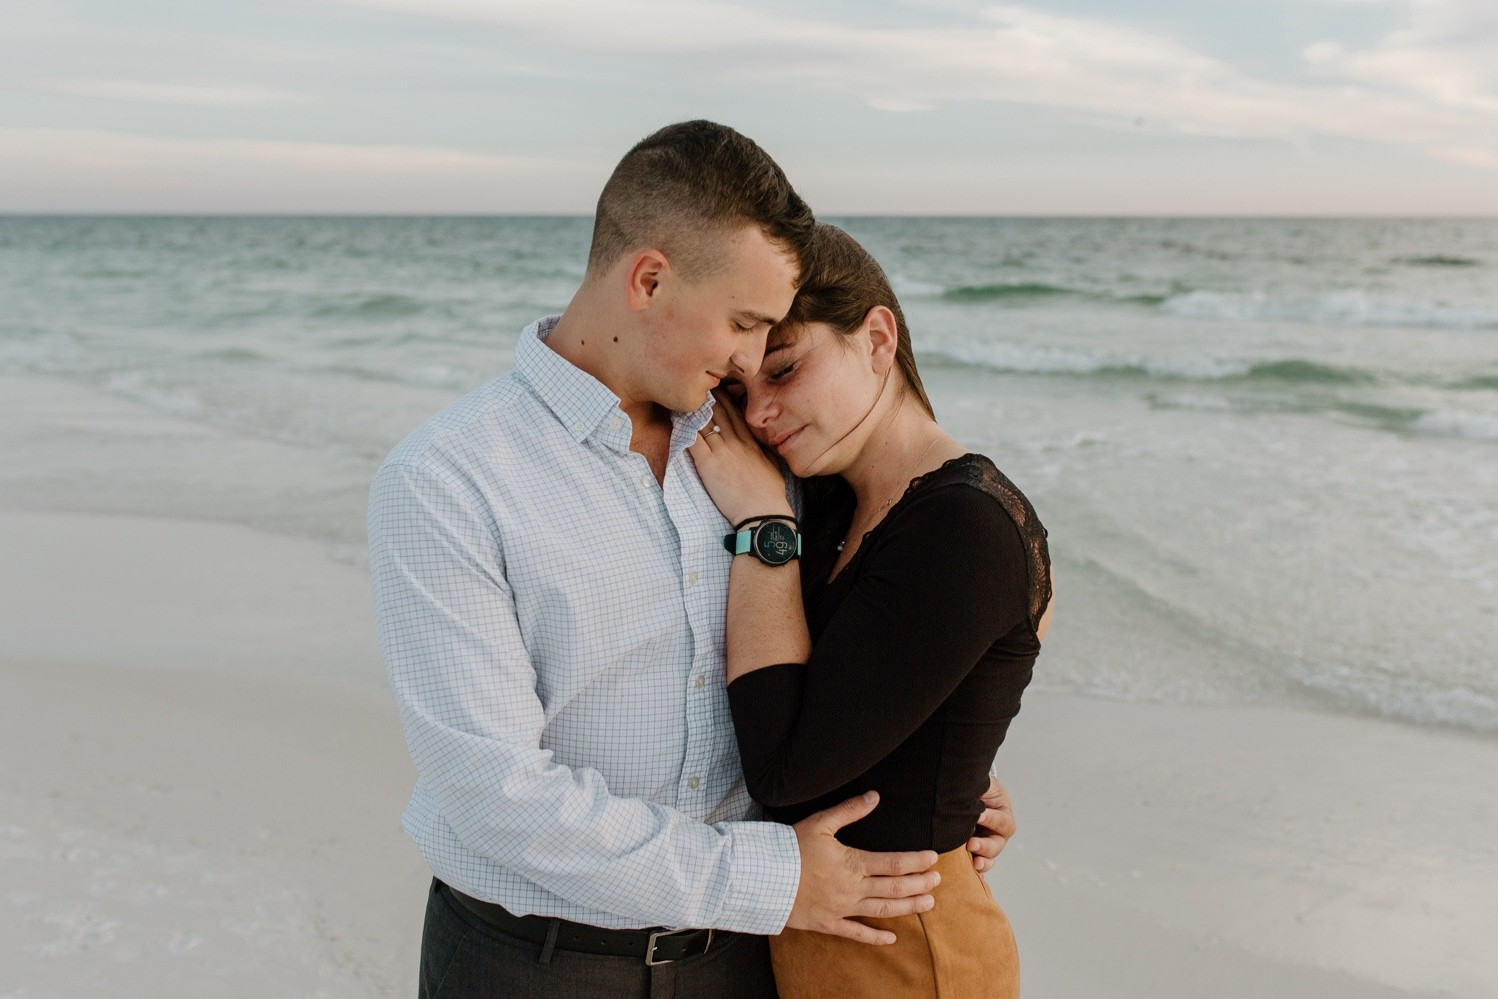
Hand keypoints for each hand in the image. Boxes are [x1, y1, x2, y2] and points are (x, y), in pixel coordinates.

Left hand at [687, 390, 790, 525]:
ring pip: (705, 423)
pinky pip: (693, 441)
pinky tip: (676, 420)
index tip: (717, 391)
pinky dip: (684, 429)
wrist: (763, 512)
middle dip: (708, 399)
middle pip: (719, 413)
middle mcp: (736, 443)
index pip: (736, 415)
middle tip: (697, 387)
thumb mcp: (772, 468)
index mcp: (751, 444)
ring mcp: (722, 452)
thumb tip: (762, 448)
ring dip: (693, 411)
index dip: (725, 401)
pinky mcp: (709, 464)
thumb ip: (764, 454)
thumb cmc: (770, 496)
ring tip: (682, 399)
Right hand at [786, 791, 939, 944]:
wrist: (762, 876)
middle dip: (919, 884)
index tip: (933, 858)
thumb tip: (874, 796)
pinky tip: (892, 938)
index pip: (893, 863)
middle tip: (938, 881)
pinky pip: (856, 933)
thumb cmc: (790, 848)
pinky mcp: (828, 923)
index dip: (916, 861)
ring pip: (883, 911)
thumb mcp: (820, 823)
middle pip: (894, 888)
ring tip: (928, 904)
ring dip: (908, 908)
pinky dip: (875, 937)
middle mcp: (852, 888)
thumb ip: (850, 811)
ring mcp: (841, 908)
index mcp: (853, 863)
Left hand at [967, 775, 1015, 873]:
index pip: (1002, 821)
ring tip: (974, 864)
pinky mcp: (976, 853)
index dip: (992, 819)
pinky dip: (975, 872)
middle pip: (998, 844)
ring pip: (990, 858)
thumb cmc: (975, 788)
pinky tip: (970, 876)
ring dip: (983, 862)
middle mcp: (997, 832)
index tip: (979, 814)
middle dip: (985, 846)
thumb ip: (980, 786)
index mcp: (1002, 814)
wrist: (964, 795)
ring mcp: (987, 844)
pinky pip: (978, 866)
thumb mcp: (981, 784)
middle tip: (971, 844)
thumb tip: (971, 787)